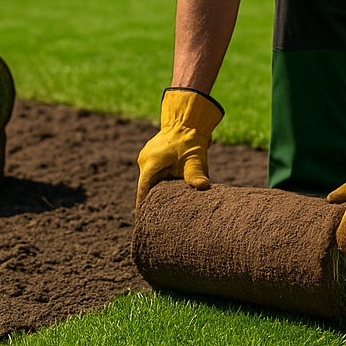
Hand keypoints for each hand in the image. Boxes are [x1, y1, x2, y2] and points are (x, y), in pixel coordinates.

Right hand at [135, 88, 223, 213]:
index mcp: (150, 164)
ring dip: (157, 193)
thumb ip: (196, 174)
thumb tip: (203, 187)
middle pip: (146, 189)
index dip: (142, 209)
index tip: (142, 224)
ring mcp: (147, 158)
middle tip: (156, 221)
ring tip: (163, 211)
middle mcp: (145, 162)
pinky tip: (169, 194)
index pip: (143, 192)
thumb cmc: (191, 140)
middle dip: (151, 203)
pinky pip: (154, 175)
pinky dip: (160, 184)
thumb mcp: (195, 159)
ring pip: (150, 182)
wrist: (188, 120)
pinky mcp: (153, 157)